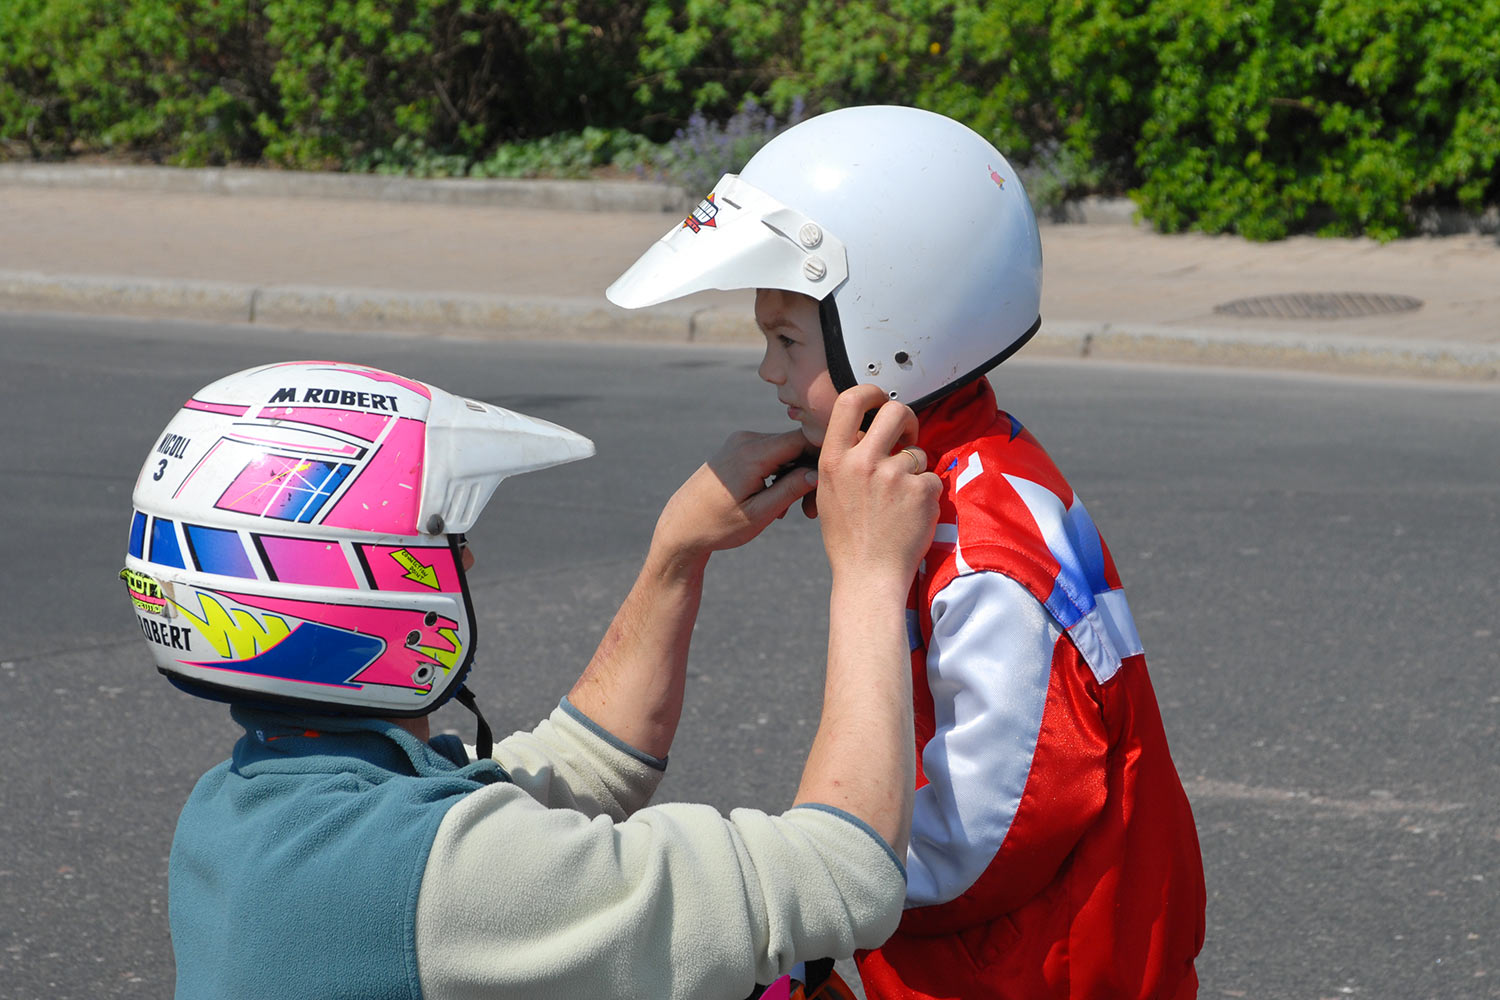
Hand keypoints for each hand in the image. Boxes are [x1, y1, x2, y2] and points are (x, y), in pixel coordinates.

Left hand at [653, 428, 819, 564]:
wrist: (681, 526)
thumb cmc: (718, 525)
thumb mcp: (759, 514)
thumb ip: (790, 490)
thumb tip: (819, 472)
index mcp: (752, 453)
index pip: (804, 439)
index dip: (822, 458)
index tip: (828, 487)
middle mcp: (746, 439)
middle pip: (796, 445)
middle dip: (809, 474)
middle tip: (809, 512)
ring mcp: (741, 442)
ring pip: (785, 451)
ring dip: (795, 477)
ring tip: (791, 511)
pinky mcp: (738, 448)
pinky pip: (771, 455)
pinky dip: (780, 475)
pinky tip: (775, 501)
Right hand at [815, 385, 940, 586]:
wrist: (868, 576)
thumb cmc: (848, 537)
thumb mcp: (829, 491)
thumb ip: (844, 459)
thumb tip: (863, 430)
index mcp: (834, 459)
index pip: (850, 400)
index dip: (870, 392)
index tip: (880, 401)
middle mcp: (861, 462)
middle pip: (895, 410)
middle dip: (908, 420)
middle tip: (908, 437)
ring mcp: (892, 475)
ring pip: (917, 451)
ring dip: (915, 470)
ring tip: (900, 501)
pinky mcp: (920, 491)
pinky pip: (931, 478)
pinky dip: (926, 495)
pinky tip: (910, 516)